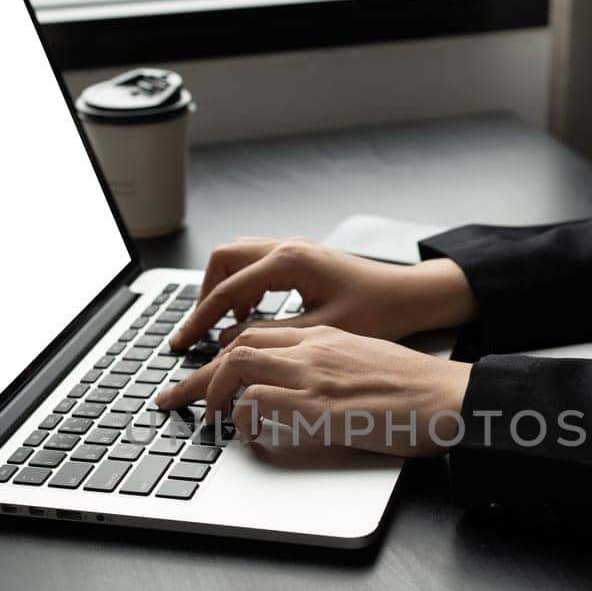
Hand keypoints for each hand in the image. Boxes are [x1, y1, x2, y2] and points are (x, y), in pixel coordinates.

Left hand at [155, 326, 472, 456]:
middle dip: (197, 377)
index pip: (257, 336)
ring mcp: (314, 375)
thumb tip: (299, 397)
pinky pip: (259, 404)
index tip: (202, 379)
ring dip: (210, 395)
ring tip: (206, 421)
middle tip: (173, 400)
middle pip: (236, 349)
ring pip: (237, 368)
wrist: (449, 399)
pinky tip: (245, 434)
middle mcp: (314, 348)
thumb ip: (329, 371)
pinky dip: (241, 419)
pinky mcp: (320, 406)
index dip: (221, 358)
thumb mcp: (366, 366)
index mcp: (326, 337)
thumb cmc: (418, 391)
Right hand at [169, 237, 476, 350]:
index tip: (182, 344)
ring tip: (223, 326)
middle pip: (223, 261)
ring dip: (223, 290)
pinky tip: (251, 317)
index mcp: (289, 262)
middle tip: (196, 331)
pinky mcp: (300, 257)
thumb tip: (229, 342)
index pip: (226, 290)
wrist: (409, 296)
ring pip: (237, 259)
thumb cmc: (377, 311)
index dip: (199, 320)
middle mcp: (287, 247)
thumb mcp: (321, 330)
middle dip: (204, 296)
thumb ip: (271, 335)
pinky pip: (255, 265)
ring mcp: (293, 248)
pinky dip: (243, 287)